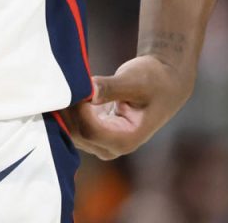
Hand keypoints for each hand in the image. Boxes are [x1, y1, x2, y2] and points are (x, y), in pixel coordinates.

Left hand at [67, 55, 193, 159]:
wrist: (164, 83)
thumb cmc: (153, 80)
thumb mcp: (135, 81)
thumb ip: (111, 88)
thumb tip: (88, 92)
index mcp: (126, 140)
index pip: (89, 130)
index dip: (77, 108)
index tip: (76, 84)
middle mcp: (111, 148)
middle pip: (76, 133)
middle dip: (66, 107)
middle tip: (63, 79)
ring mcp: (100, 143)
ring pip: (70, 130)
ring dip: (64, 107)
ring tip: (64, 82)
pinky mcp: (93, 133)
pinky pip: (71, 124)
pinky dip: (66, 108)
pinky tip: (66, 90)